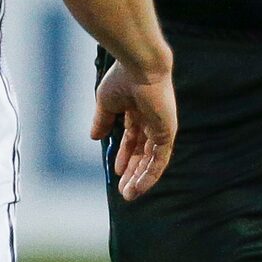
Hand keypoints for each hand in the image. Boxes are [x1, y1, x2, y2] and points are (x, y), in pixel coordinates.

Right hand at [92, 60, 176, 201]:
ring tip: (129, 194)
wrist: (138, 67)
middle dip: (133, 171)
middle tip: (124, 190)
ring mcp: (161, 127)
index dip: (125, 156)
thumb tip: (94, 138)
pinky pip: (160, 159)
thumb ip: (102, 121)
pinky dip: (150, 174)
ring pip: (152, 159)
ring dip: (141, 178)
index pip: (133, 139)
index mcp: (138, 111)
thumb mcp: (106, 103)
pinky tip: (140, 187)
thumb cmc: (122, 79)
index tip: (116, 172)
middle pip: (143, 152)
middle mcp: (152, 120)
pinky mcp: (167, 132)